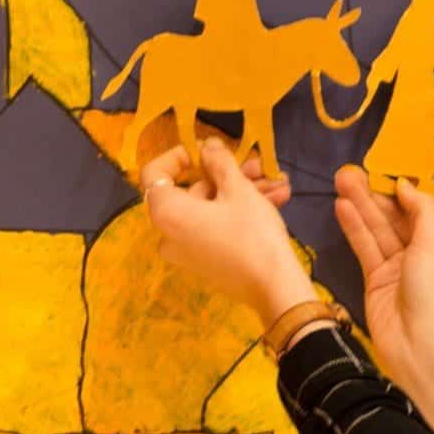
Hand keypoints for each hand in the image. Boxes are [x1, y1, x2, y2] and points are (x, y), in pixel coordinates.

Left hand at [141, 138, 316, 323]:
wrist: (275, 287)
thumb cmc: (252, 232)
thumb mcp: (238, 189)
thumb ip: (218, 161)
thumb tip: (207, 146)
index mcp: (167, 212)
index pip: (154, 172)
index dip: (179, 155)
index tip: (207, 150)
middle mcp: (168, 233)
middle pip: (191, 191)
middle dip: (226, 175)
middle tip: (257, 166)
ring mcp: (186, 251)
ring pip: (209, 208)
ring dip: (241, 192)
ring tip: (278, 184)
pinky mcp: (205, 262)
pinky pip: (215, 227)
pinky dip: (238, 212)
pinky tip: (275, 200)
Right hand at [333, 165, 433, 384]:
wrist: (415, 347)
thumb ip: (422, 208)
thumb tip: (406, 184)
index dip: (414, 181)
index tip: (392, 161)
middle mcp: (429, 248)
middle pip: (402, 212)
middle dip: (380, 190)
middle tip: (354, 169)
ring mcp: (402, 263)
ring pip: (381, 226)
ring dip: (363, 203)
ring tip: (342, 179)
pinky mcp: (379, 276)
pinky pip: (367, 245)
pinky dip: (355, 226)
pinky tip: (342, 206)